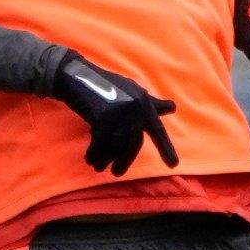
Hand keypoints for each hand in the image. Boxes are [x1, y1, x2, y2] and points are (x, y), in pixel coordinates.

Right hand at [59, 59, 179, 174]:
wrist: (75, 76)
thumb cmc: (104, 85)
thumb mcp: (130, 92)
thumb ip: (150, 103)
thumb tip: (172, 108)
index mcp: (144, 102)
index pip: (157, 129)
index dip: (165, 148)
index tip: (173, 165)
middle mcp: (136, 106)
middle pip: (134, 143)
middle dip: (125, 161)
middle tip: (117, 173)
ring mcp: (120, 111)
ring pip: (117, 145)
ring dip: (106, 159)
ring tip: (98, 167)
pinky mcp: (104, 116)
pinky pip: (101, 143)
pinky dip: (95, 153)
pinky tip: (89, 159)